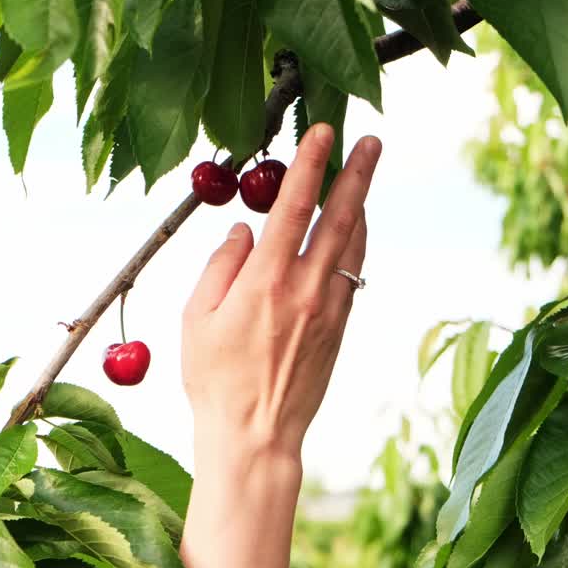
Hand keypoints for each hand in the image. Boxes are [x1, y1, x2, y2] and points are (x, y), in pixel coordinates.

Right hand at [181, 124, 381, 467]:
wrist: (255, 435)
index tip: (324, 133)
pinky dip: (355, 244)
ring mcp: (328, 308)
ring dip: (360, 205)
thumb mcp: (196, 319)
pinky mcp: (339, 328)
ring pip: (353, 243)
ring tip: (363, 177)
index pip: (294, 206)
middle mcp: (305, 288)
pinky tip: (351, 232)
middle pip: (340, 216)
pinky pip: (353, 272)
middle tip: (371, 140)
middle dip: (358, 173)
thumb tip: (243, 230)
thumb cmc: (214, 380)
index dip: (311, 163)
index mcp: (264, 281)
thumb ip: (219, 266)